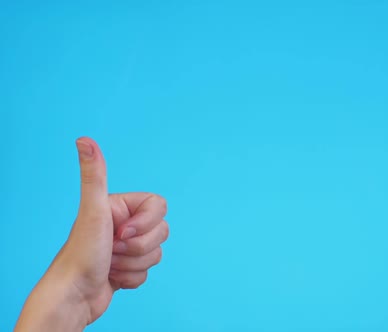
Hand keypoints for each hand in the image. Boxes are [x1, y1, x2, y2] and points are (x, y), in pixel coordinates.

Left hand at [15, 138, 168, 330]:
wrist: (73, 297)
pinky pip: (148, 272)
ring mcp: (126, 247)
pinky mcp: (127, 268)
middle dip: (138, 247)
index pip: (159, 206)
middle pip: (161, 231)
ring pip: (157, 253)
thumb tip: (84, 140)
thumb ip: (94, 175)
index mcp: (120, 207)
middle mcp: (124, 224)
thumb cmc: (80, 254)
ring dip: (133, 264)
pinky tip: (112, 277)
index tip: (121, 232)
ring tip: (109, 264)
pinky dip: (132, 278)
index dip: (146, 223)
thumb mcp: (92, 211)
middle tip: (112, 249)